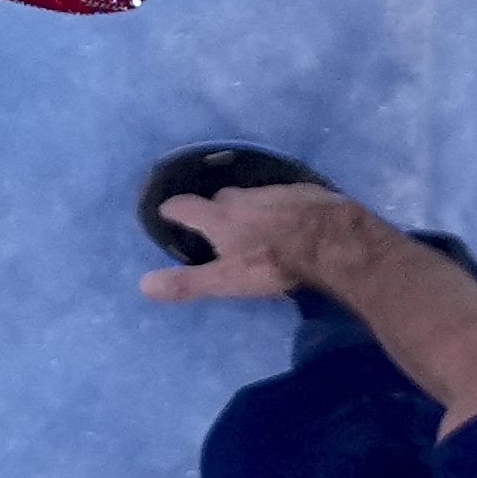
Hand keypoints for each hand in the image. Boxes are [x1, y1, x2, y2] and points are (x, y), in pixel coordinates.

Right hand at [136, 175, 362, 302]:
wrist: (333, 240)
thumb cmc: (274, 263)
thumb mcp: (227, 280)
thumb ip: (188, 282)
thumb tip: (143, 285)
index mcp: (220, 219)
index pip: (186, 207)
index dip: (173, 209)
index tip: (166, 211)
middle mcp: (244, 198)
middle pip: (222, 198)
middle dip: (214, 208)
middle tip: (214, 223)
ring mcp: (277, 192)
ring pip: (254, 196)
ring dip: (249, 207)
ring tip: (253, 224)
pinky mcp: (307, 192)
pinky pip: (286, 197)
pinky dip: (281, 207)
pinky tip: (290, 220)